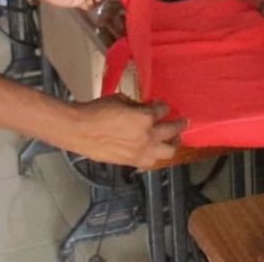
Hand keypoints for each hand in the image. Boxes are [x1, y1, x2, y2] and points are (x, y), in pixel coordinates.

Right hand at [64, 98, 185, 168]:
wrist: (80, 130)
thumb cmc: (97, 111)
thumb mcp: (121, 100)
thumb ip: (137, 105)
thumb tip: (143, 108)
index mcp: (145, 118)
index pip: (163, 110)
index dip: (163, 107)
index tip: (162, 106)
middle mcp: (148, 137)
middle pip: (172, 132)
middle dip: (179, 126)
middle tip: (183, 122)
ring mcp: (141, 152)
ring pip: (167, 152)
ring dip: (171, 144)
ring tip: (173, 140)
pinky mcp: (131, 162)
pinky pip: (151, 162)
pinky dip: (155, 156)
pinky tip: (154, 152)